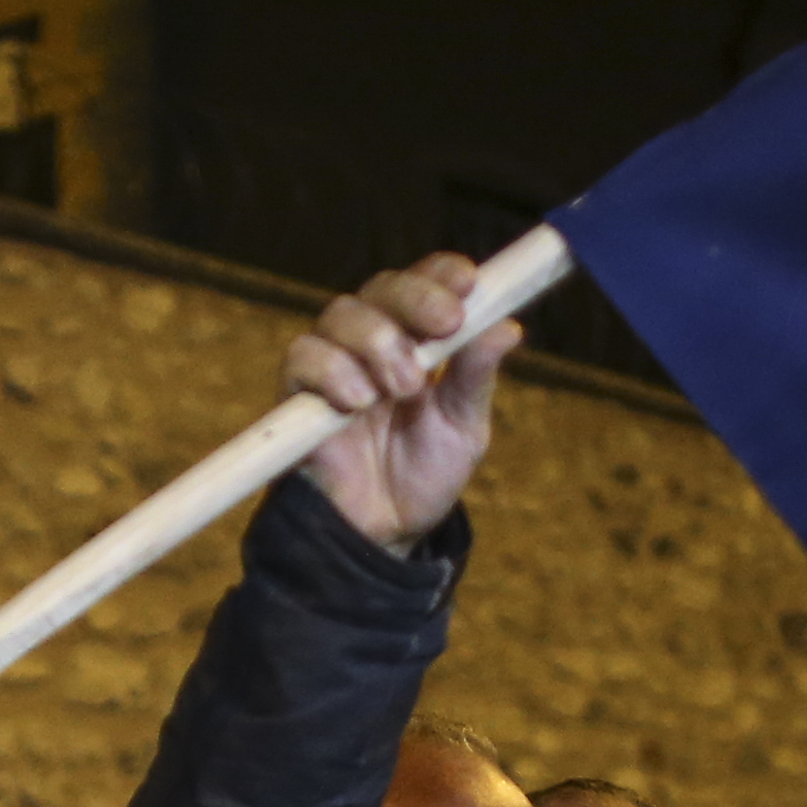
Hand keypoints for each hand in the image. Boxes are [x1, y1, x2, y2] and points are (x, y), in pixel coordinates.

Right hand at [286, 252, 519, 553]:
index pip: (423, 283)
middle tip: (444, 325)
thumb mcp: (462, 427)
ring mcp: (333, 365)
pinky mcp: (297, 396)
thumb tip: (508, 327)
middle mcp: (372, 342)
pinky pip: (303, 356)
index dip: (440, 273)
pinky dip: (333, 370)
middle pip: (381, 287)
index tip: (467, 281)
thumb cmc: (423, 476)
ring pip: (341, 314)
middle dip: (415, 299)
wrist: (383, 533)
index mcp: (416, 339)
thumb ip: (475, 377)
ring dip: (378, 341)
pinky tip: (358, 403)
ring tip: (404, 390)